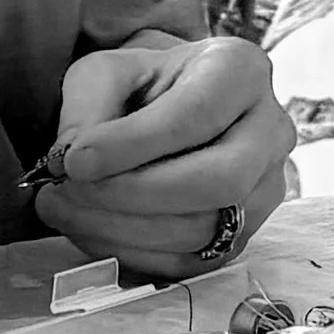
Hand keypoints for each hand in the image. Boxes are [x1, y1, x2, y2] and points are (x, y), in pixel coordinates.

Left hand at [32, 35, 295, 279]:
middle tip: (69, 190)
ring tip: (64, 208)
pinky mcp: (243, 235)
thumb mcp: (105, 72)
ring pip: (204, 228)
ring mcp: (264, 190)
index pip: (198, 113)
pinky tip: (90, 229)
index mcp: (241, 71)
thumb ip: (87, 108)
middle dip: (133, 194)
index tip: (75, 161)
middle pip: (218, 180)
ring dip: (122, 228)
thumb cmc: (139, 86)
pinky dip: (131, 252)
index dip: (134, 144)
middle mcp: (269, 131)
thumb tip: (73, 162)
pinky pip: (191, 262)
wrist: (166, 112)